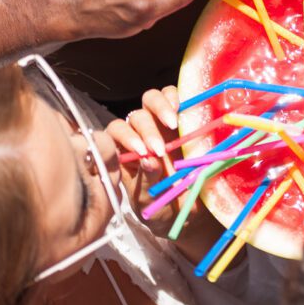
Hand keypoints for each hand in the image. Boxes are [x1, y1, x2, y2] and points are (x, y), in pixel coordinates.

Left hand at [106, 86, 185, 231]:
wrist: (187, 209)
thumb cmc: (162, 205)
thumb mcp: (150, 199)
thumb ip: (147, 180)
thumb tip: (149, 161)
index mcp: (124, 152)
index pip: (116, 132)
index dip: (127, 138)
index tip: (143, 153)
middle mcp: (140, 133)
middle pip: (135, 117)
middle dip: (147, 131)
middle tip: (161, 150)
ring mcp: (160, 121)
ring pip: (151, 100)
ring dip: (160, 108)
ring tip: (173, 124)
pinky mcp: (181, 115)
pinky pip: (173, 95)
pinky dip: (176, 97)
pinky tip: (182, 108)